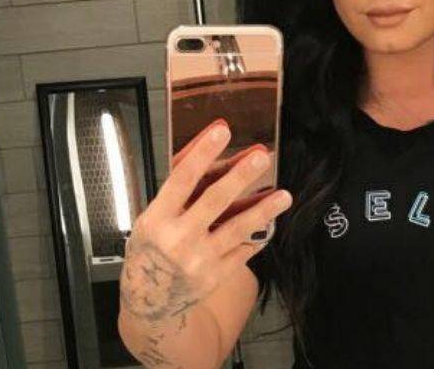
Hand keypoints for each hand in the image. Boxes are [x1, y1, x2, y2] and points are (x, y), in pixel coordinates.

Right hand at [119, 118, 292, 329]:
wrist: (149, 301)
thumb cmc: (151, 251)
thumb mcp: (152, 218)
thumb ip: (178, 193)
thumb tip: (208, 153)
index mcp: (157, 219)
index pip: (182, 179)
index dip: (202, 154)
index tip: (221, 131)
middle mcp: (178, 239)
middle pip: (215, 200)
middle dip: (241, 176)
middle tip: (261, 157)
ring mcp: (199, 259)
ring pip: (237, 228)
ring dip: (263, 210)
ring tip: (284, 196)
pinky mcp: (216, 275)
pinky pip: (243, 250)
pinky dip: (256, 235)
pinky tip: (269, 222)